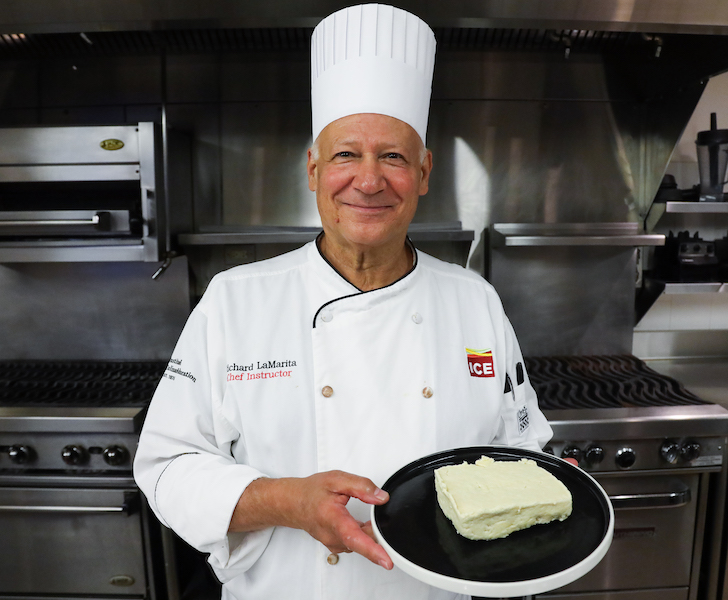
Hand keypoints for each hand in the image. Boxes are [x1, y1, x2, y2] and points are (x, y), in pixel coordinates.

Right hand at [230, 470, 392, 568]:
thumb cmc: (312, 491)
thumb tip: (381, 497)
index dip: (372, 550)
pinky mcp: (335, 545)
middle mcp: (332, 536)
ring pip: (359, 542)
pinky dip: (361, 534)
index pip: (355, 538)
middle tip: (374, 514)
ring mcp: (333, 543)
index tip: (386, 561)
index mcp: (333, 518)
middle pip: (362, 541)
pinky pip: (354, 543)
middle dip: (375, 530)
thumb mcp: (337, 480)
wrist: (292, 503)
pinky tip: (357, 522)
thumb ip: (361, 487)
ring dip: (367, 532)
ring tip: (361, 514)